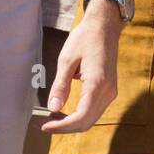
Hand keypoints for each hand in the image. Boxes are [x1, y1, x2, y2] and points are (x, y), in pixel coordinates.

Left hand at [40, 3, 122, 133]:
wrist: (104, 25)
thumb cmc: (85, 38)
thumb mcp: (67, 60)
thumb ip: (60, 86)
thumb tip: (53, 108)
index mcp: (98, 84)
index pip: (80, 117)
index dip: (61, 126)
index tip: (44, 126)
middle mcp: (108, 92)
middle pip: (86, 123)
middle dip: (64, 128)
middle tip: (42, 124)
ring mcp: (111, 92)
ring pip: (91, 119)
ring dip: (71, 123)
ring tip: (50, 118)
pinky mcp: (109, 90)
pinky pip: (94, 110)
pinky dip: (79, 115)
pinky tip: (63, 111)